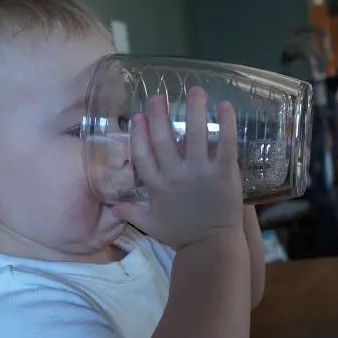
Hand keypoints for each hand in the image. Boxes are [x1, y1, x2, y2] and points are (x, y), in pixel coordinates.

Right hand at [112, 87, 242, 248]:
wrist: (211, 247)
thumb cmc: (181, 235)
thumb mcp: (151, 225)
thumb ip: (131, 212)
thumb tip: (112, 205)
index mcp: (157, 185)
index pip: (142, 154)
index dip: (139, 134)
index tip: (137, 115)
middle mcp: (175, 174)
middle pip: (163, 140)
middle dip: (159, 115)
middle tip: (159, 95)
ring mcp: (200, 172)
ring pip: (194, 136)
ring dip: (194, 111)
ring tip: (196, 90)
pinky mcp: (224, 173)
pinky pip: (224, 145)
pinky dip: (226, 125)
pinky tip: (225, 106)